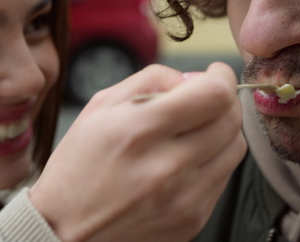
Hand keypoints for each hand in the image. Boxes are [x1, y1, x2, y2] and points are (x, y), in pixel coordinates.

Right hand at [29, 62, 246, 241]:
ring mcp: (184, 198)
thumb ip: (151, 79)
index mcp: (140, 130)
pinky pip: (224, 176)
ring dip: (222, 130)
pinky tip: (186, 159)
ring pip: (236, 147)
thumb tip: (192, 78)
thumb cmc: (79, 165)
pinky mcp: (193, 219)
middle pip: (231, 119)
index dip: (222, 76)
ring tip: (195, 130)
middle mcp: (167, 166)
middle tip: (205, 98)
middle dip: (224, 100)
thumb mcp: (100, 106)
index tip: (216, 73)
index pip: (214, 95)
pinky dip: (212, 159)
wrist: (64, 230)